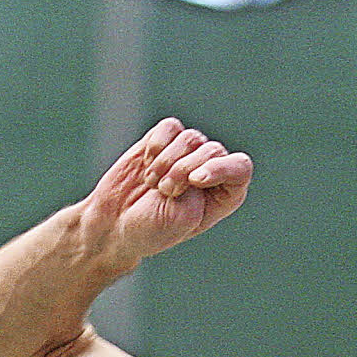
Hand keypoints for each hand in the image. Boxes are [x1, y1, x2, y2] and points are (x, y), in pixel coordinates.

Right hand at [82, 118, 253, 264]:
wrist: (116, 224)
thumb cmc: (153, 229)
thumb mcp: (182, 218)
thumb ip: (198, 186)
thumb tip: (195, 145)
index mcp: (225, 195)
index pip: (240, 167)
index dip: (220, 168)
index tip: (194, 181)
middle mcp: (211, 171)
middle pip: (213, 150)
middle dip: (184, 170)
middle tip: (164, 192)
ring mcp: (188, 153)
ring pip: (190, 137)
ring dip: (167, 162)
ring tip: (153, 184)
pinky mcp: (165, 140)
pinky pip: (170, 127)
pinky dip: (156, 146)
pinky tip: (146, 166)